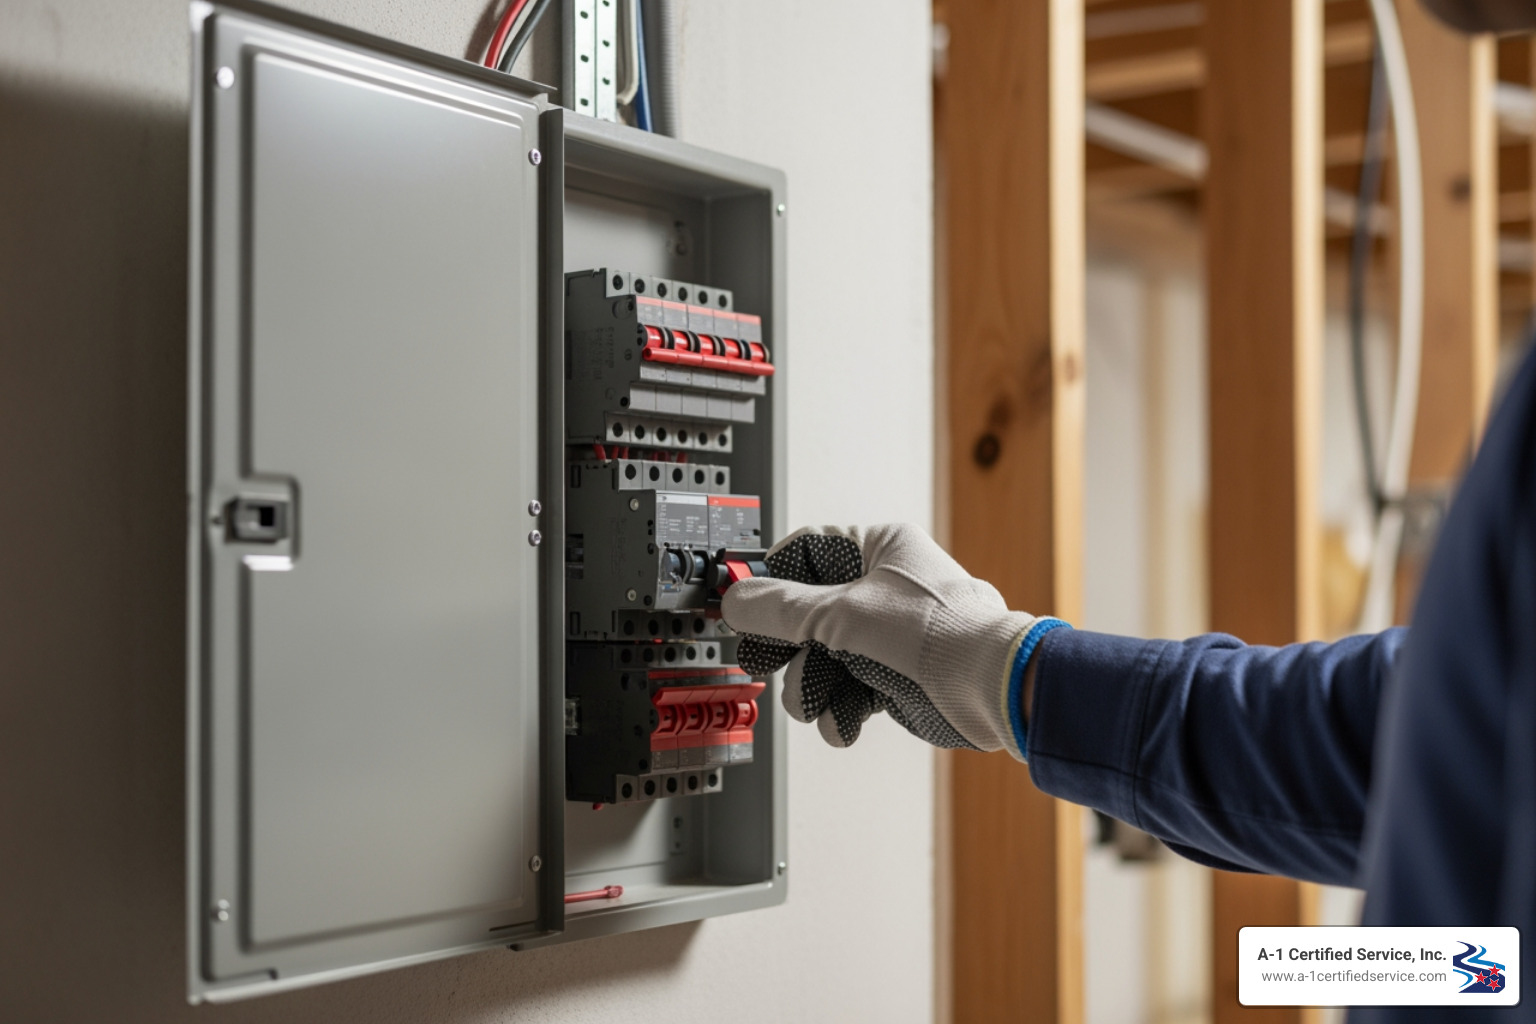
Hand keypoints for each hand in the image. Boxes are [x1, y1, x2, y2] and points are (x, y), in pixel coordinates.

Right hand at [720, 523, 1066, 757]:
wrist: (989, 688)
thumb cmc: (939, 633)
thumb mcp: (841, 613)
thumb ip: (781, 609)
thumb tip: (737, 599)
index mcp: (878, 548)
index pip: (806, 555)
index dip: (772, 583)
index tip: (746, 608)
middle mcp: (882, 588)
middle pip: (807, 614)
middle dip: (790, 649)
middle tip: (768, 662)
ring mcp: (887, 634)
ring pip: (822, 658)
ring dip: (812, 688)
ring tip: (816, 703)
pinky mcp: (892, 675)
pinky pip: (847, 690)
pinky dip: (839, 709)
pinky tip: (842, 722)